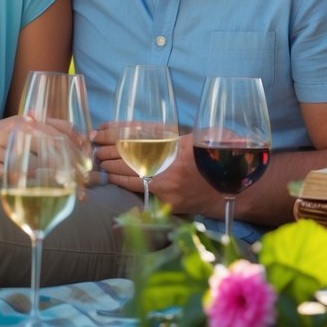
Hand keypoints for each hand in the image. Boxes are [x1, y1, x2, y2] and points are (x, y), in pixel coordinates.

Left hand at [93, 126, 211, 214]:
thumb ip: (172, 131)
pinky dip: (122, 182)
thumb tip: (135, 127)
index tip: (100, 131)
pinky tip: (112, 177)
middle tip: (95, 146)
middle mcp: (171, 164)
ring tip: (100, 160)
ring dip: (111, 166)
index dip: (115, 132)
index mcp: (177, 144)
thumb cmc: (213, 159)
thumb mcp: (197, 136)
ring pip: (130, 173)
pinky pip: (138, 190)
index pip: (137, 135)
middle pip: (129, 154)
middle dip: (109, 150)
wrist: (231, 190)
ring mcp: (168, 183)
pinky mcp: (167, 199)